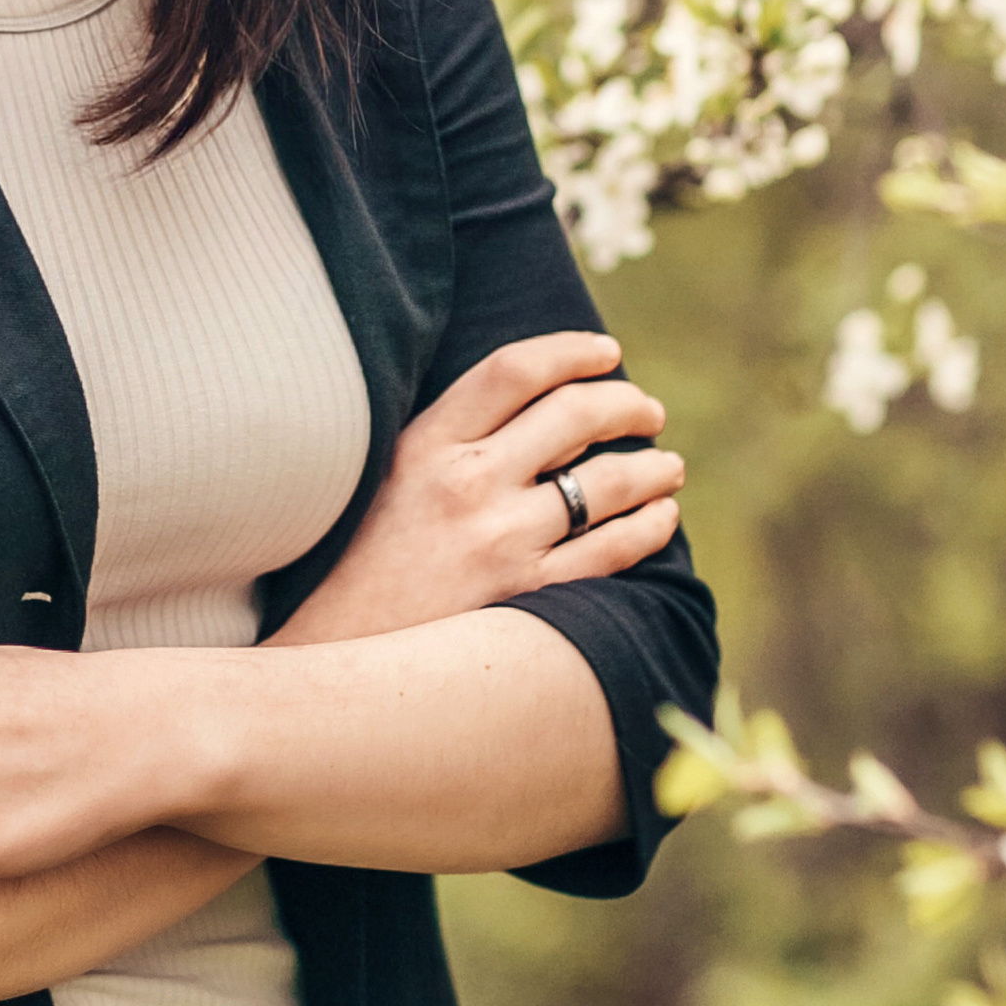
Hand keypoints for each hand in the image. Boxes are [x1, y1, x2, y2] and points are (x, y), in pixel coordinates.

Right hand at [270, 330, 681, 650]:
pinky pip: (610, 551)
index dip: (572, 351)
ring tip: (669, 465)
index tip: (606, 352)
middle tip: (648, 411)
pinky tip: (661, 517)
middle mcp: (466, 484)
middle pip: (573, 417)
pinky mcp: (525, 597)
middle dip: (625, 406)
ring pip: (605, 484)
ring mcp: (499, 542)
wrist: (336, 654)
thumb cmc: (360, 562)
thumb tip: (532, 402)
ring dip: (652, 467)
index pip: (514, 370)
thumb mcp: (386, 477)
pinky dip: (648, 527)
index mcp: (426, 443)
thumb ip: (448, 438)